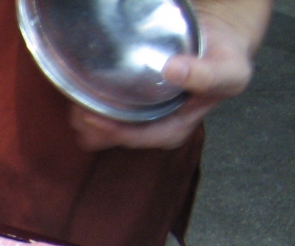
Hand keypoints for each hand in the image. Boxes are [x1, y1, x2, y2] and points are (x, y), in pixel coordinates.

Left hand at [69, 0, 271, 149]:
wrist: (216, 46)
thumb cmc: (224, 62)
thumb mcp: (228, 72)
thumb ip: (206, 75)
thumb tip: (173, 70)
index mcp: (172, 131)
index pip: (132, 138)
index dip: (108, 129)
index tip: (89, 114)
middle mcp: (150, 131)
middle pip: (106, 139)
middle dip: (89, 124)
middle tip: (78, 100)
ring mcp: (135, 122)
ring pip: (94, 132)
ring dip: (82, 116)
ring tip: (76, 95)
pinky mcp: (124, 110)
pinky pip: (93, 116)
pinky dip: (84, 106)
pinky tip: (81, 91)